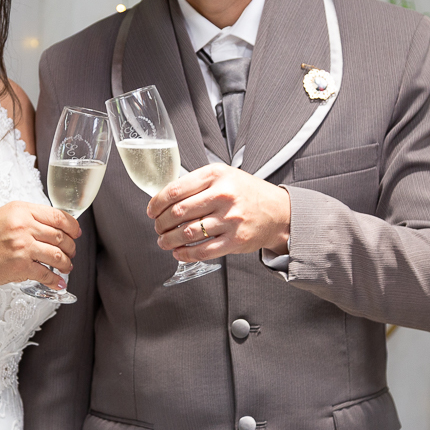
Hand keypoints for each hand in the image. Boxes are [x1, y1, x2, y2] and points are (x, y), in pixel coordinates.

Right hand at [0, 201, 79, 290]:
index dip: (72, 227)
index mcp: (21, 210)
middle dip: (71, 247)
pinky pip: (46, 274)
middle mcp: (23, 226)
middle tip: (71, 252)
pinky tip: (58, 282)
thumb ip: (28, 217)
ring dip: (66, 264)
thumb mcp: (4, 215)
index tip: (76, 233)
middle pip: (61, 237)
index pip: (58, 216)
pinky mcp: (20, 266)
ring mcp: (23, 246)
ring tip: (66, 267)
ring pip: (58, 255)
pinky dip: (55, 280)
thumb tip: (53, 225)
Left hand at [147, 163, 290, 262]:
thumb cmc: (246, 192)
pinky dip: (185, 254)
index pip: (175, 190)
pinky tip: (179, 252)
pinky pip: (202, 251)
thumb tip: (165, 198)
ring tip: (164, 241)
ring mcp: (230, 219)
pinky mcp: (235, 240)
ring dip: (169, 240)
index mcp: (216, 175)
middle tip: (157, 227)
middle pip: (178, 213)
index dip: (157, 203)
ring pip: (187, 233)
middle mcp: (223, 196)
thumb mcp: (224, 175)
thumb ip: (197, 182)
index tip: (152, 210)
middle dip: (160, 223)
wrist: (278, 211)